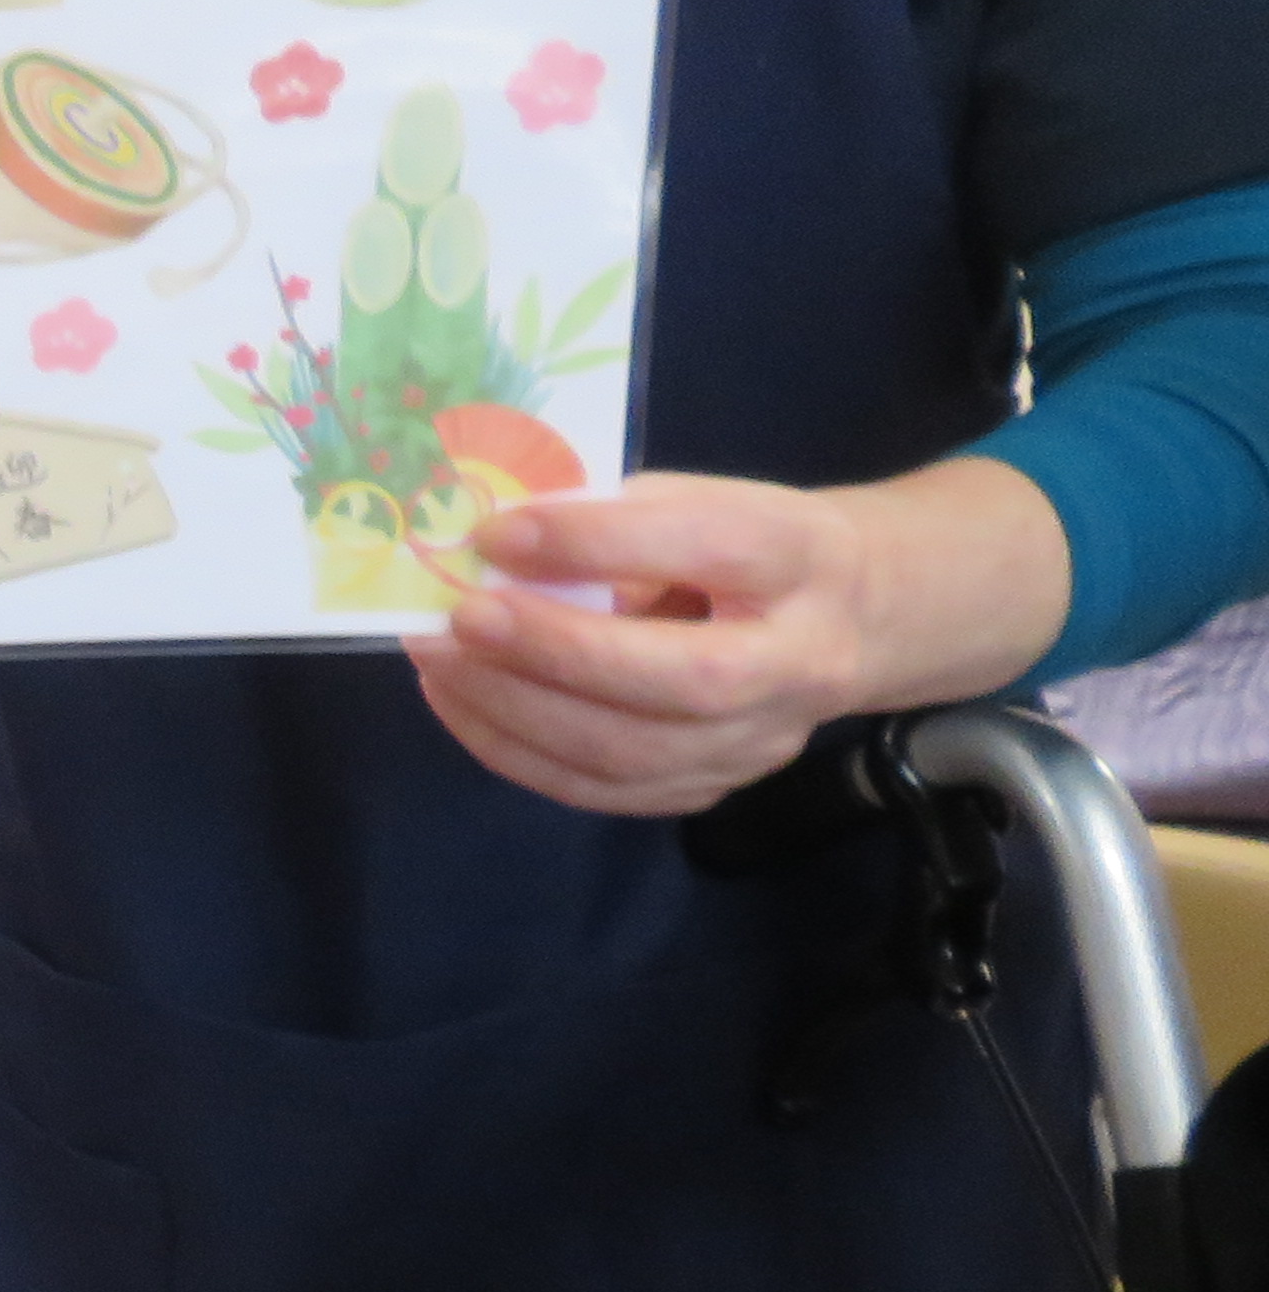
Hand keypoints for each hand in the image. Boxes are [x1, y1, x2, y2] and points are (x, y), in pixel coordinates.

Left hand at [413, 457, 1069, 816]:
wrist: (853, 618)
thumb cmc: (755, 545)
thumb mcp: (712, 501)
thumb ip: (620, 517)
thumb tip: (497, 545)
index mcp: (806, 559)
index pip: (710, 549)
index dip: (597, 542)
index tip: (497, 533)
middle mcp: (799, 664)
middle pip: (680, 679)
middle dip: (553, 652)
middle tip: (457, 618)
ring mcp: (761, 741)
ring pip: (632, 753)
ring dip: (513, 711)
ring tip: (437, 662)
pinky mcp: (713, 787)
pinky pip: (602, 791)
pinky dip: (516, 752)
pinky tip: (462, 705)